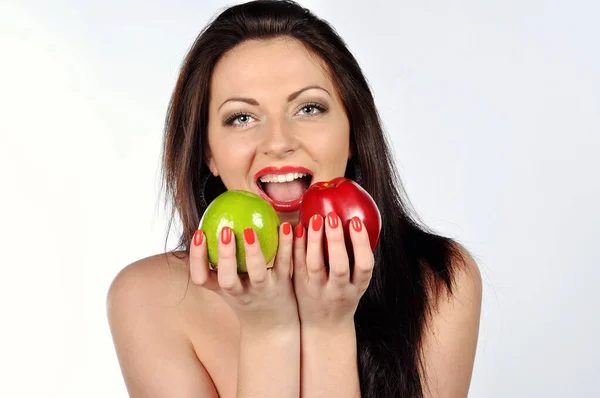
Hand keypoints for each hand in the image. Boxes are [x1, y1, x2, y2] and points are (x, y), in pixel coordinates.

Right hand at [190, 222, 298, 331]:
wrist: (273, 329)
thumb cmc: (247, 298)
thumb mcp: (230, 284)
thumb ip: (222, 260)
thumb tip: (217, 217)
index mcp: (223, 290)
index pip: (201, 278)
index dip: (197, 259)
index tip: (199, 233)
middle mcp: (241, 293)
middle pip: (228, 280)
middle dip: (225, 256)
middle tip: (225, 231)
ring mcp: (263, 291)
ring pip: (257, 274)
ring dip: (253, 252)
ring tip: (250, 231)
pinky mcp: (284, 286)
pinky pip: (284, 264)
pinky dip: (285, 245)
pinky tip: (286, 226)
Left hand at [292, 213, 374, 329]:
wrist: (324, 327)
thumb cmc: (343, 298)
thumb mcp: (357, 283)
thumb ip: (357, 259)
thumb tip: (355, 220)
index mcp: (357, 287)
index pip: (364, 266)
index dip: (361, 243)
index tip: (355, 222)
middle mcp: (338, 291)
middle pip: (339, 266)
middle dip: (336, 240)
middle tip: (332, 217)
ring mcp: (317, 290)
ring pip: (314, 265)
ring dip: (314, 241)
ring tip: (315, 219)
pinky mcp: (300, 288)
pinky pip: (297, 265)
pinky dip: (297, 247)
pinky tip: (297, 229)